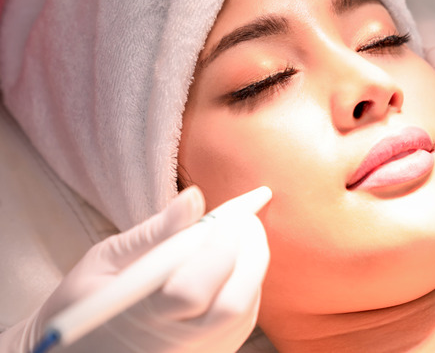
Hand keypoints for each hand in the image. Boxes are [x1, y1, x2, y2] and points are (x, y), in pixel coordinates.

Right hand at [0, 186, 269, 352]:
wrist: (82, 348)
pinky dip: (247, 286)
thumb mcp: (107, 260)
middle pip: (231, 306)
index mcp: (139, 317)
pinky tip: (235, 264)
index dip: (218, 249)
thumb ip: (156, 233)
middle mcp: (173, 344)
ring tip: (242, 236)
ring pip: (244, 312)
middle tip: (247, 221)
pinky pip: (243, 322)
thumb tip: (193, 198)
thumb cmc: (89, 298)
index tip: (230, 217)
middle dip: (250, 256)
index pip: (191, 291)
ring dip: (252, 268)